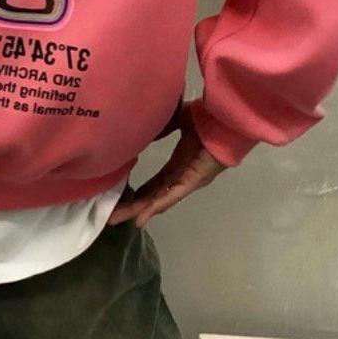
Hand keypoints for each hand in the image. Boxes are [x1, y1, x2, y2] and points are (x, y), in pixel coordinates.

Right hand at [106, 100, 229, 228]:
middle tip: (110, 214)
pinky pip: (171, 196)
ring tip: (116, 219)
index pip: (156, 181)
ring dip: (138, 210)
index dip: (140, 190)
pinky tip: (139, 218)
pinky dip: (155, 207)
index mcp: (180, 162)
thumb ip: (162, 126)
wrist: (228, 119)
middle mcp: (182, 175)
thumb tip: (141, 128)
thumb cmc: (208, 118)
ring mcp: (187, 181)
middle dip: (132, 205)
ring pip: (158, 200)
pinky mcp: (192, 181)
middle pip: (153, 195)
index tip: (122, 196)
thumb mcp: (179, 120)